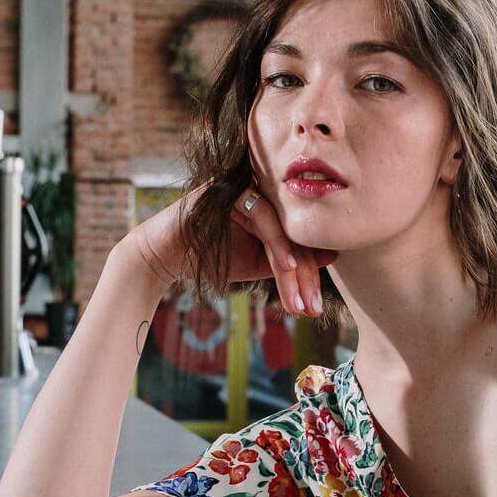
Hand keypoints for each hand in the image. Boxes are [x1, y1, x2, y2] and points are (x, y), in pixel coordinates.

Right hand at [122, 182, 337, 317]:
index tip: (313, 307)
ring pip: (283, 229)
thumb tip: (332, 255)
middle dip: (304, 277)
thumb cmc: (212, 256)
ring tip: (299, 302)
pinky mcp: (231, 190)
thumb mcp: (258, 263)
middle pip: (295, 234)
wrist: (165, 255)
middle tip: (311, 309)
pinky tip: (286, 269)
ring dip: (293, 269)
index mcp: (272, 204)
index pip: (299, 239)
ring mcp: (247, 186)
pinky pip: (263, 218)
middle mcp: (262, 190)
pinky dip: (276, 245)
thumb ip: (290, 260)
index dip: (308, 274)